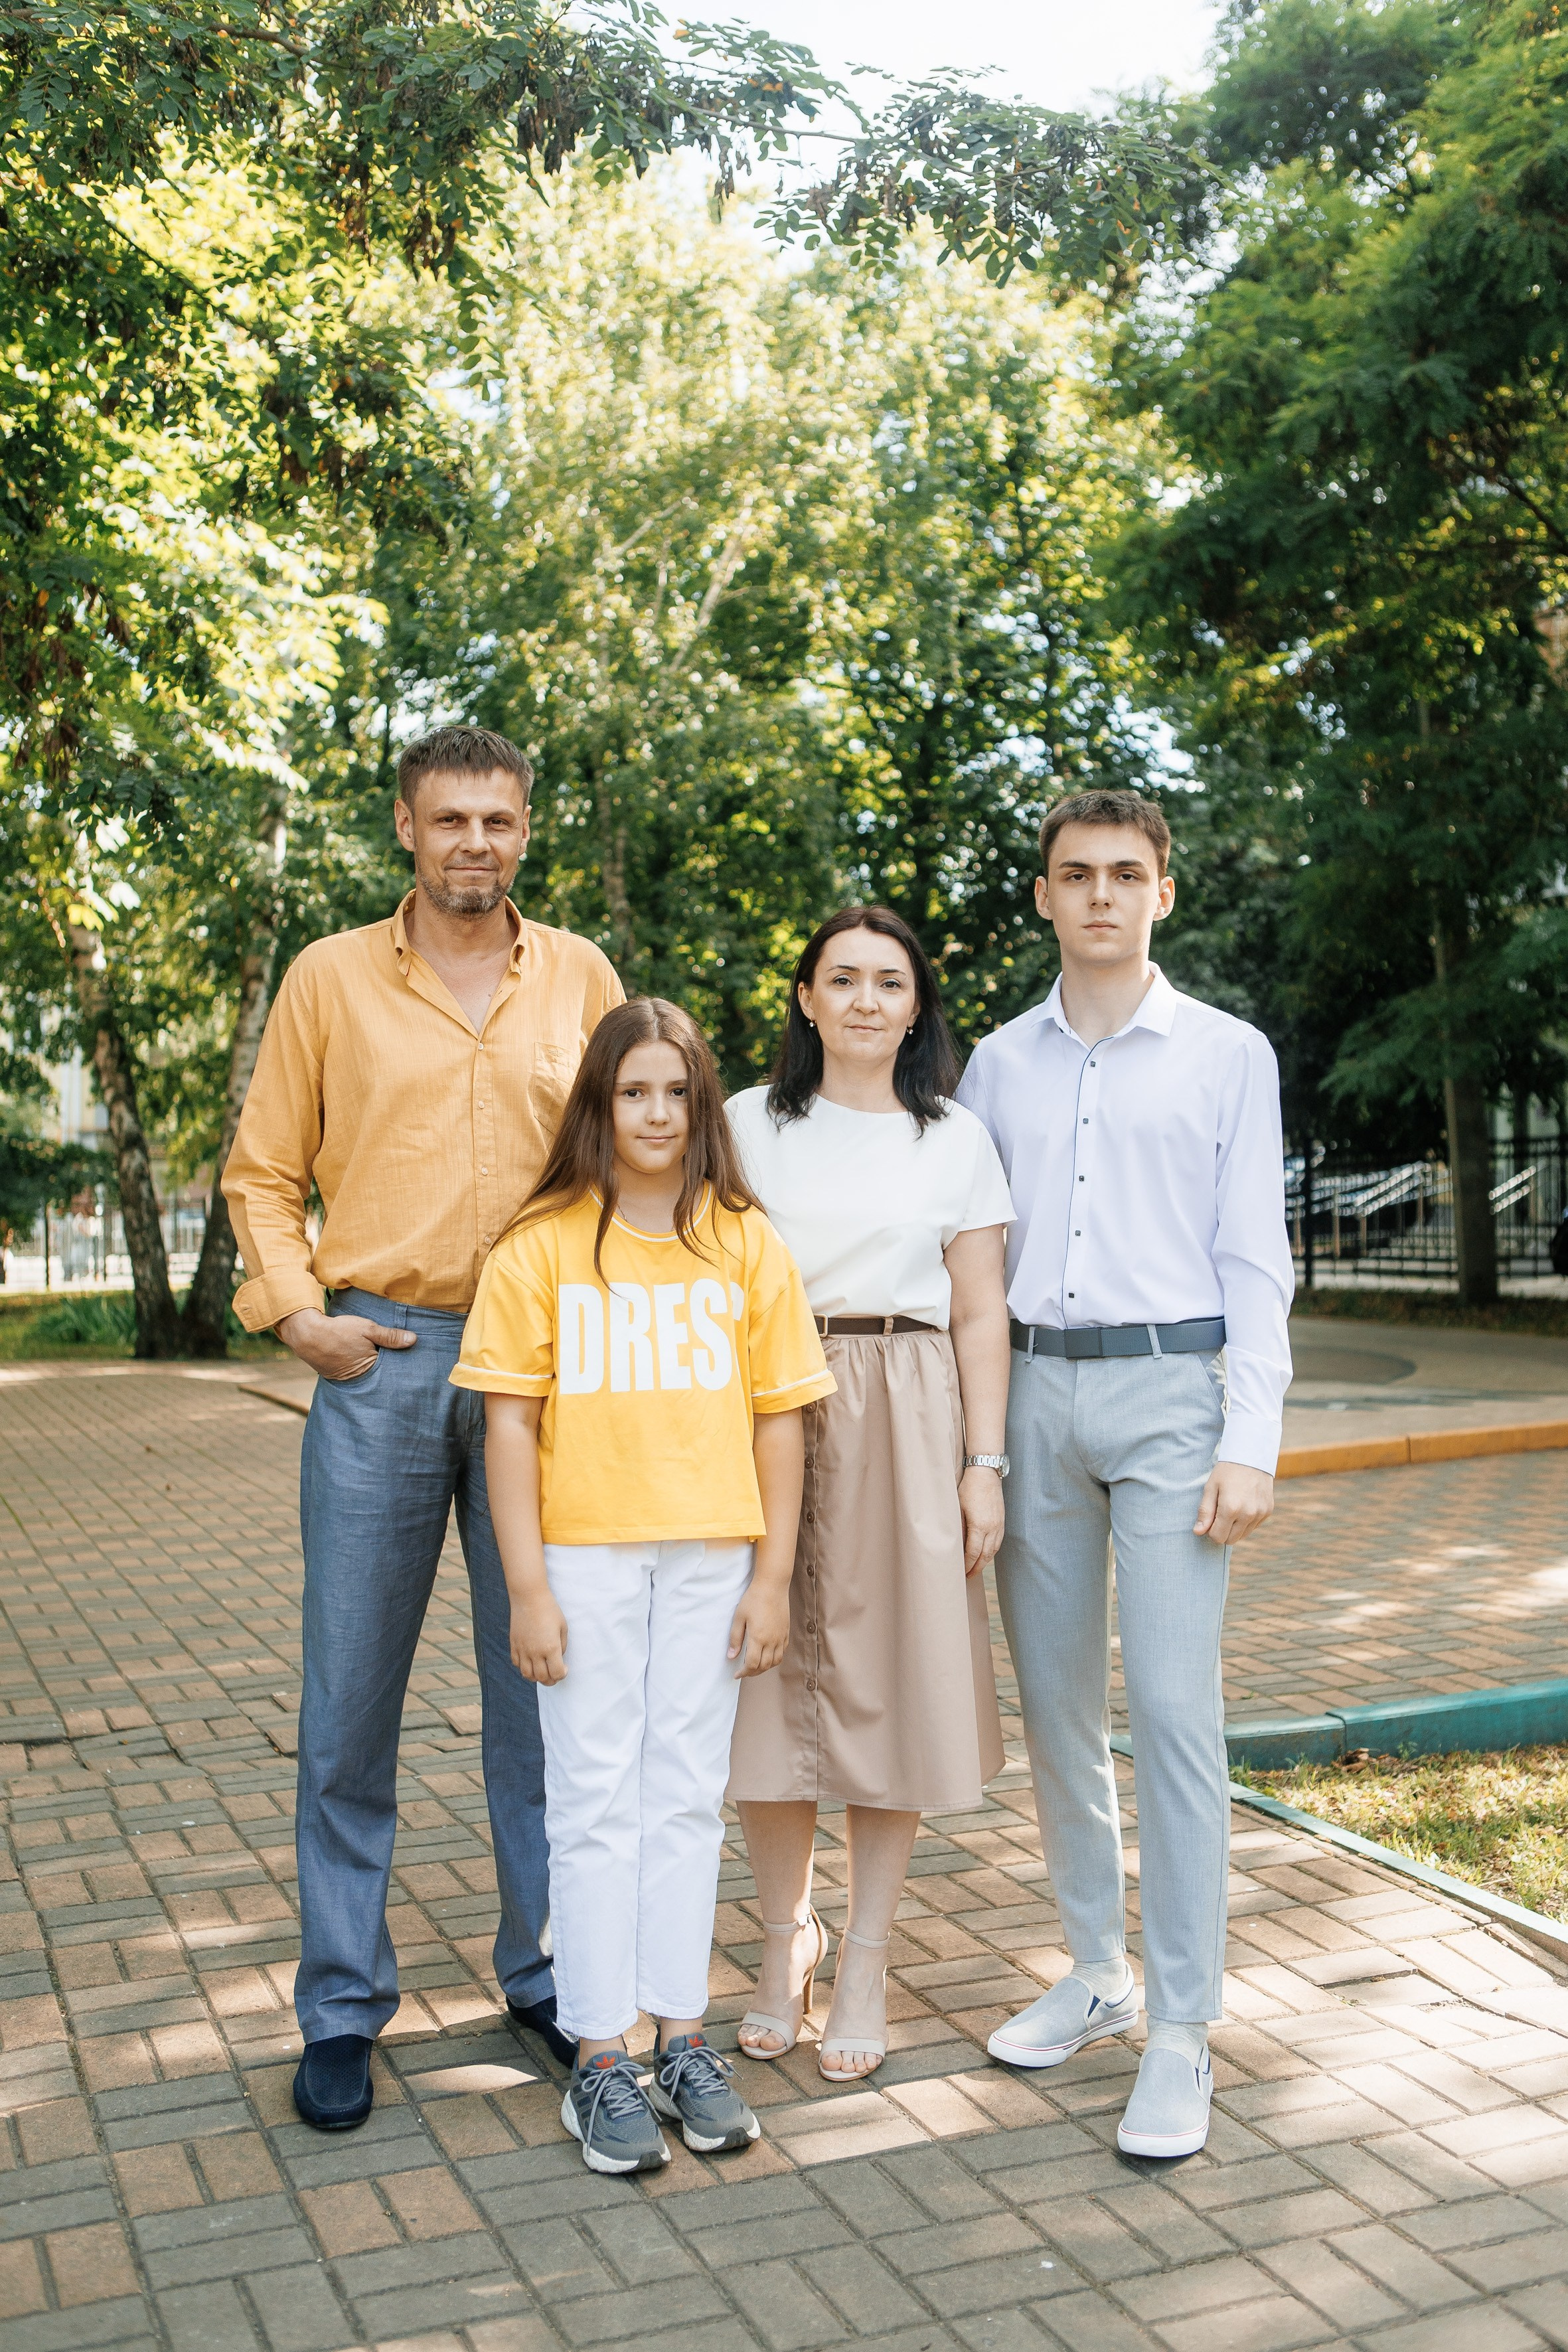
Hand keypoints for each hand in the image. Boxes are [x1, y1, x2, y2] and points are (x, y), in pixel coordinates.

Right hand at [276, 1306, 416, 1381]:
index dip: (398, 1361)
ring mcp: (345, 1378)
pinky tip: (356, 1357)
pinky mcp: (335, 1375)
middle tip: (393, 1358)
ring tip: (374, 1357)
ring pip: (364, 1373)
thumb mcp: (367, 1328)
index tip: (408, 1358)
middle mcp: (358, 1378)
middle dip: (385, 1366)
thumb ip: (390, 1336)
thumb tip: (413, 1340)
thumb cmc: (339, 1330)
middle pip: (378, 1373)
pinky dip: (355, 1365)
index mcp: (369, 1369)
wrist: (306, 1334)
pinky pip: (351, 1372)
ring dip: (369, 1365)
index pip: (391, 1369)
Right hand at [510, 1587, 567, 1683]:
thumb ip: (562, 1646)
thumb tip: (559, 1658)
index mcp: (551, 1647)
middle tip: (555, 1674)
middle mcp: (535, 1652)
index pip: (556, 1673)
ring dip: (537, 1677)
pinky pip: (517, 1664)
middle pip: (542, 1678)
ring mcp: (522, 1649)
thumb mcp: (563, 1627)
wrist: (529, 1598)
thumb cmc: (549, 1610)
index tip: (565, 1669)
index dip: (562, 1675)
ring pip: (527, 1675)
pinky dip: (524, 1667)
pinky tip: (531, 1661)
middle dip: (551, 1680)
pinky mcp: (514, 1645)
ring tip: (543, 1671)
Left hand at [727, 1576, 790, 1677]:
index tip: (736, 1674)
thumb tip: (731, 1656)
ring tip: (755, 1666)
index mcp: (758, 1638)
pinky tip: (767, 1655)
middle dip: (753, 1673)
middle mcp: (772, 1640)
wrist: (772, 1586)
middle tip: (744, 1672)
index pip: (752, 1665)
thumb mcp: (739, 1617)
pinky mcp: (786, 1632)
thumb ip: (735, 1638)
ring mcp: (781, 1637)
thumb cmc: (753, 1599)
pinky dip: (774, 1659)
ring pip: (775, 1661)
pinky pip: (782, 1652)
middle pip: (764, 1666)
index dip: (743, 1673)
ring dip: (765, 1668)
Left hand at [958, 1466, 1004, 1576]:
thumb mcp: (958, 1507)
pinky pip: (998, 1541)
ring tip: (976, 1568)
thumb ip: (959, 1527)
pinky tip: (986, 1553)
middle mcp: (992, 1528)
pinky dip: (992, 1551)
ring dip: (985, 1561)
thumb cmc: (969, 1488)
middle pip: (985, 1555)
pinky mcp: (1002, 1520)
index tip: (962, 1572)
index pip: (973, 1553)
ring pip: (994, 1550)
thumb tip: (956, 1544)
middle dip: (977, 1568)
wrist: (986, 1473)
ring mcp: (999, 1525)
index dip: (967, 1565)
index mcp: (979, 1526)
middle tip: (969, 1576)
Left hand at [1194, 1461, 1274, 1545]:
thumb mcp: (1211, 1488)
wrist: (1252, 1456)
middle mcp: (1248, 1514)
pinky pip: (1253, 1526)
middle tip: (1219, 1514)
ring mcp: (1260, 1513)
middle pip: (1231, 1540)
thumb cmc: (1227, 1471)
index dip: (1211, 1531)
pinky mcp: (1268, 1511)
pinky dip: (1246, 1521)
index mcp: (1230, 1509)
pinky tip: (1243, 1505)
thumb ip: (1205, 1512)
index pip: (1218, 1537)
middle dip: (1222, 1531)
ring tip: (1231, 1508)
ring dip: (1234, 1528)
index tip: (1210, 1519)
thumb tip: (1198, 1532)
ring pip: (1243, 1535)